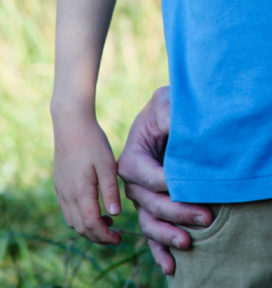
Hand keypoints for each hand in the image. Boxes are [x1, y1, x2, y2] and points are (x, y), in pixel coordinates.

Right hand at [53, 116, 121, 244]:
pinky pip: (68, 210)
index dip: (105, 236)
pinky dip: (80, 217)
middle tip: (116, 237)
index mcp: (81, 192)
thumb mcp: (107, 164)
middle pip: (80, 228)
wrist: (71, 124)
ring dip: (89, 227)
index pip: (91, 225)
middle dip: (98, 236)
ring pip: (72, 221)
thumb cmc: (93, 142)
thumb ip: (110, 191)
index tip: (119, 239)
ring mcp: (61, 191)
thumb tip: (115, 215)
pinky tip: (94, 208)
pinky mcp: (59, 185)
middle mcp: (67, 195)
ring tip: (108, 223)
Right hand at [118, 86, 212, 275]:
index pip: (149, 177)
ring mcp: (140, 200)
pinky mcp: (150, 209)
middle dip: (178, 213)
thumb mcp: (164, 102)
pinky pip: (151, 233)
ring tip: (188, 243)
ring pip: (150, 223)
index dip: (171, 184)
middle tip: (205, 217)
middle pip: (152, 204)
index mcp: (131, 160)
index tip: (191, 186)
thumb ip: (165, 110)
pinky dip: (159, 252)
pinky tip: (172, 266)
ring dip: (167, 236)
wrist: (165, 118)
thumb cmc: (165, 108)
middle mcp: (132, 185)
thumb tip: (168, 124)